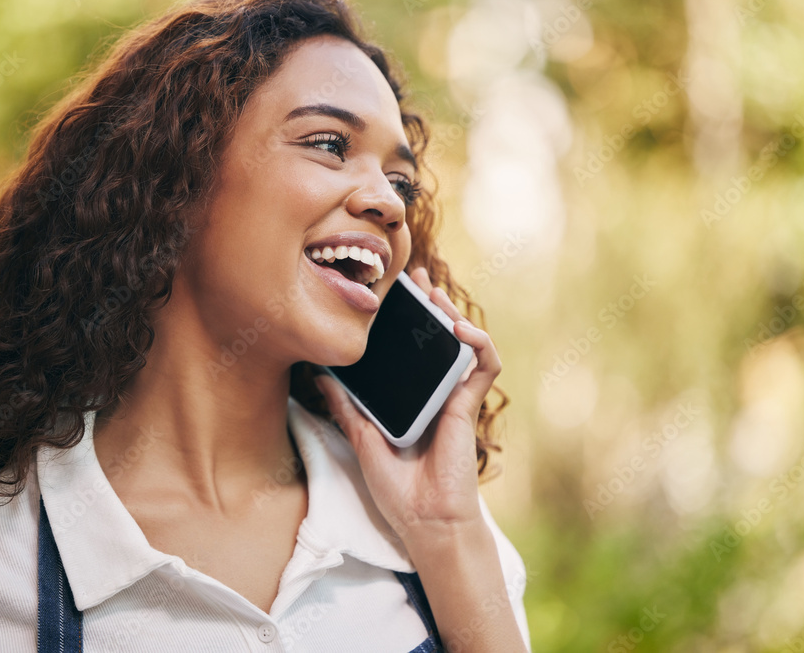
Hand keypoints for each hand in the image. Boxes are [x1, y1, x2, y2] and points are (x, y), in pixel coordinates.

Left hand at [314, 266, 502, 546]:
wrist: (426, 522)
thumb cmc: (398, 490)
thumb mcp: (363, 440)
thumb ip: (347, 408)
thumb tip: (318, 376)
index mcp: (413, 400)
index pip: (414, 351)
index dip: (408, 322)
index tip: (391, 296)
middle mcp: (436, 394)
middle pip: (440, 340)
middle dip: (431, 305)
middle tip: (415, 280)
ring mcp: (455, 397)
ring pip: (465, 345)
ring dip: (454, 315)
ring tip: (435, 295)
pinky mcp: (469, 405)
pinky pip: (484, 366)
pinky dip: (480, 343)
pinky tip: (460, 329)